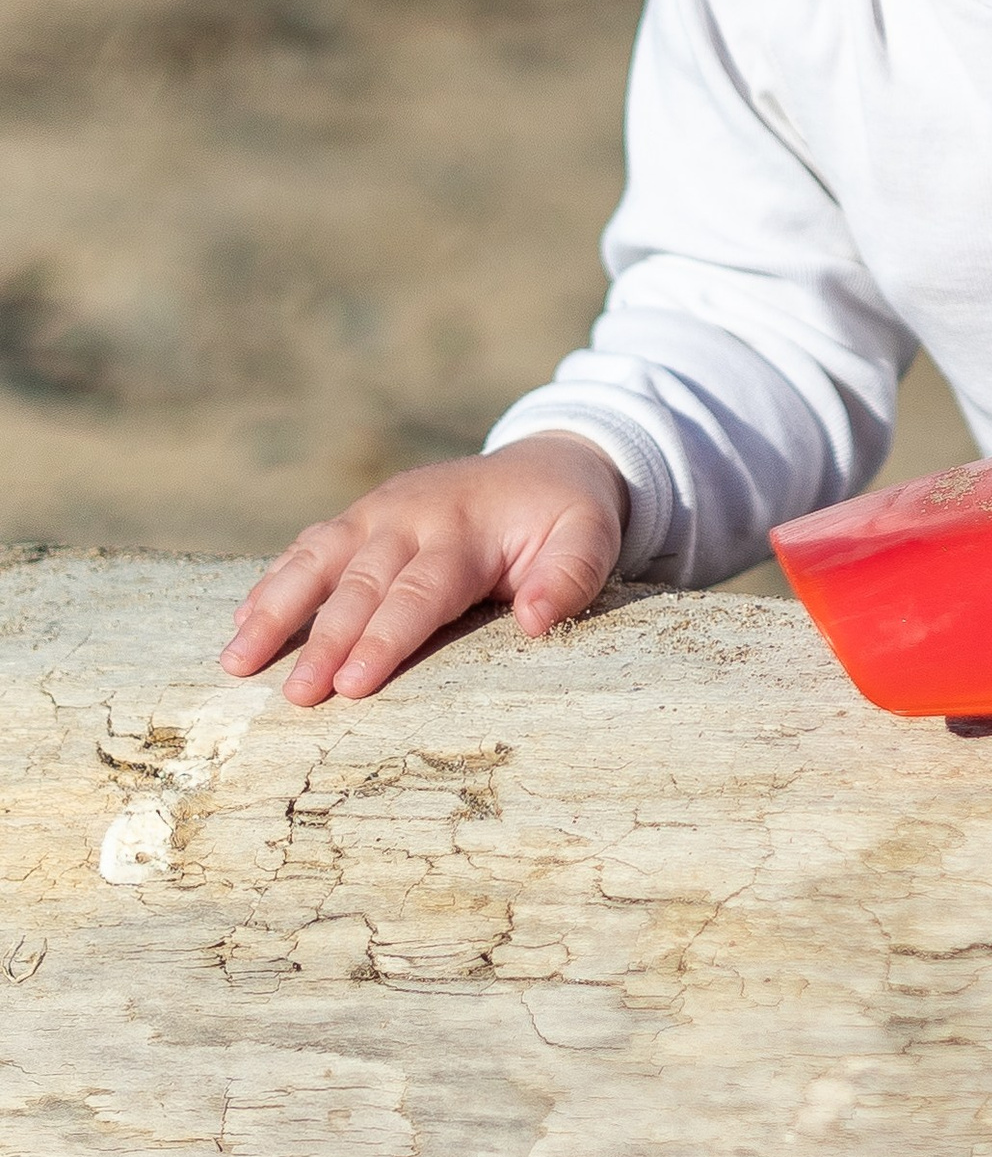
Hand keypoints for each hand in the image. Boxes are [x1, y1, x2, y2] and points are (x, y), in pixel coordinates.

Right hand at [220, 437, 629, 706]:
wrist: (547, 460)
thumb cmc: (567, 514)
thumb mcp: (591, 538)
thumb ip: (570, 577)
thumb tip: (535, 622)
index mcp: (464, 529)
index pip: (418, 593)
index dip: (384, 638)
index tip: (352, 684)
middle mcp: (411, 516)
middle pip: (360, 585)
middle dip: (323, 641)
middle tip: (291, 696)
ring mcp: (379, 512)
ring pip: (317, 559)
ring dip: (274, 608)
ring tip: (234, 660)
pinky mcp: (362, 516)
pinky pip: (310, 546)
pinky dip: (274, 580)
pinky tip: (240, 619)